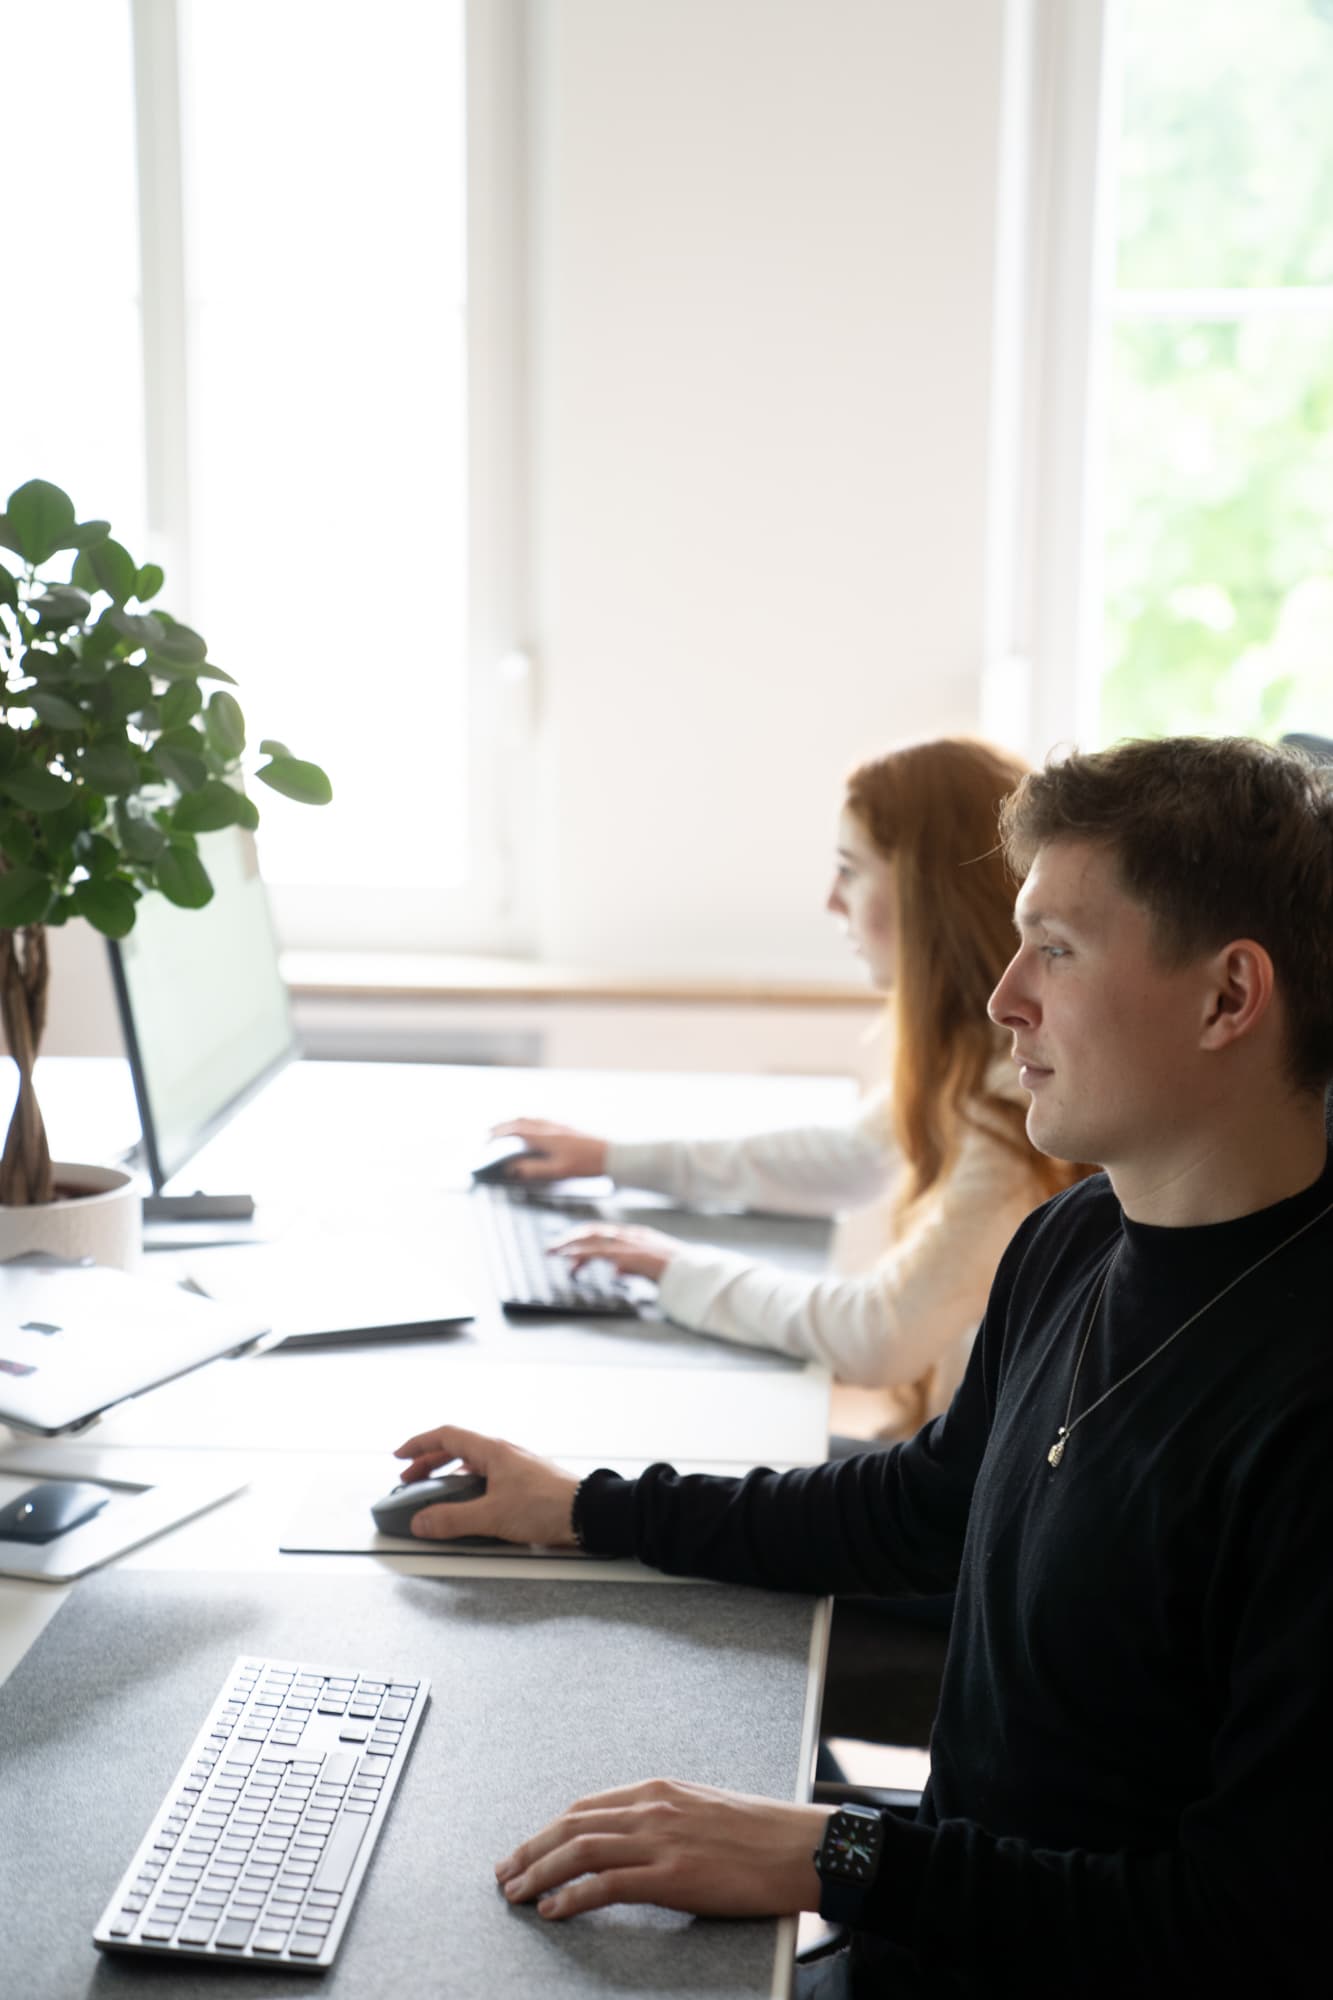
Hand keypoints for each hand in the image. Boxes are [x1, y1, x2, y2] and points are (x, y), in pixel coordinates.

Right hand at [391, 1424, 579, 1546]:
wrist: (588, 1514)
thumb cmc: (548, 1506)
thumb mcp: (492, 1516)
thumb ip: (452, 1520)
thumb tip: (421, 1522)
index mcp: (492, 1451)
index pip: (446, 1436)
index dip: (419, 1444)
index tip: (400, 1455)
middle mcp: (503, 1454)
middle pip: (456, 1449)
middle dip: (429, 1462)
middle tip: (410, 1479)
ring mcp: (514, 1467)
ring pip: (472, 1464)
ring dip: (448, 1476)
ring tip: (435, 1494)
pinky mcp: (524, 1484)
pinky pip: (486, 1478)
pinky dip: (468, 1487)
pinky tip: (468, 1505)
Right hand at [489, 1118, 608, 1181]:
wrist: (610, 1155)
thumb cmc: (585, 1164)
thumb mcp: (557, 1171)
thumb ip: (533, 1170)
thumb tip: (511, 1169)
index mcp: (545, 1136)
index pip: (515, 1130)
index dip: (498, 1134)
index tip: (486, 1139)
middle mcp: (549, 1127)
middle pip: (520, 1121)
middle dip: (503, 1126)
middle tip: (490, 1134)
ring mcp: (558, 1126)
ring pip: (530, 1119)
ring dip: (514, 1124)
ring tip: (505, 1132)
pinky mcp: (565, 1128)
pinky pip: (540, 1122)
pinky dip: (527, 1125)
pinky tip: (529, 1133)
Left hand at [495, 1777, 830, 1920]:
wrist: (799, 1847)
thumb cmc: (759, 1832)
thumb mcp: (701, 1808)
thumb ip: (663, 1817)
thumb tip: (632, 1838)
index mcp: (658, 1789)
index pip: (585, 1806)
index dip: (549, 1829)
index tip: (526, 1849)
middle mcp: (652, 1807)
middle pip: (572, 1824)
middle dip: (531, 1849)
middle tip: (505, 1873)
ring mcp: (660, 1840)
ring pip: (580, 1850)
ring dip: (540, 1872)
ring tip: (516, 1893)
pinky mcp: (672, 1875)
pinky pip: (607, 1884)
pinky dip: (573, 1897)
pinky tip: (554, 1911)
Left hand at [551, 1223, 679, 1280]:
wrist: (694, 1273)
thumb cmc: (679, 1273)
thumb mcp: (652, 1267)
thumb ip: (633, 1266)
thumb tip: (616, 1269)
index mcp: (637, 1236)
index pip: (604, 1232)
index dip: (583, 1236)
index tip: (568, 1244)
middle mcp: (631, 1236)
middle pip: (593, 1231)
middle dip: (570, 1237)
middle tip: (552, 1248)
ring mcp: (630, 1244)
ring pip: (592, 1239)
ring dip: (569, 1245)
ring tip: (552, 1252)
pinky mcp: (629, 1255)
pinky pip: (599, 1252)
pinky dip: (580, 1253)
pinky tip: (568, 1259)